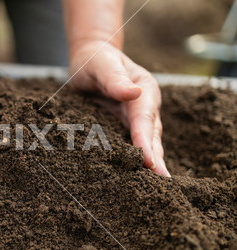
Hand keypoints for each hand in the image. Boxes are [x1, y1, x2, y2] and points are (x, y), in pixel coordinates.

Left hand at [69, 41, 169, 176]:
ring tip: (149, 189)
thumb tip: (133, 93)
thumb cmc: (96, 60)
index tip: (149, 162)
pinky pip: (127, 146)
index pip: (145, 120)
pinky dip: (131, 161)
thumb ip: (114, 79)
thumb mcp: (103, 65)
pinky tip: (128, 178)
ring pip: (143, 145)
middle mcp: (143, 108)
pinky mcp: (121, 127)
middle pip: (150, 137)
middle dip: (154, 161)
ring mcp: (133, 120)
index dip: (146, 142)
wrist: (89, 60)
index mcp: (144, 92)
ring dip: (146, 165)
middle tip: (161, 186)